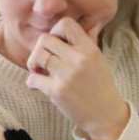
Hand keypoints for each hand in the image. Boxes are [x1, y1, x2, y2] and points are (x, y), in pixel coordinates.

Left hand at [24, 18, 128, 139]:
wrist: (105, 115)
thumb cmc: (100, 86)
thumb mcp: (99, 60)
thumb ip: (87, 42)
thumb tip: (83, 24)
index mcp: (89, 49)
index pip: (65, 24)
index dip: (56, 31)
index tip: (57, 44)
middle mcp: (79, 59)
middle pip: (45, 39)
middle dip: (40, 49)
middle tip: (44, 60)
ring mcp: (67, 75)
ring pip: (37, 56)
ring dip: (33, 64)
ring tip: (40, 71)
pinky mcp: (57, 91)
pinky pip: (32, 78)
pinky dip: (32, 82)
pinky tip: (39, 86)